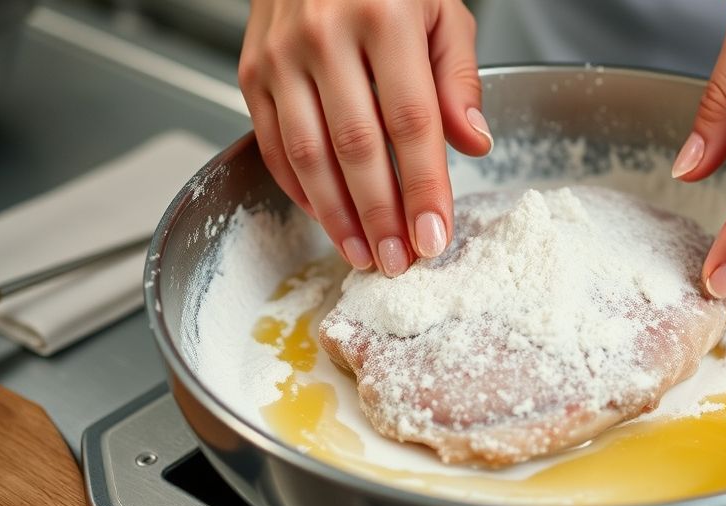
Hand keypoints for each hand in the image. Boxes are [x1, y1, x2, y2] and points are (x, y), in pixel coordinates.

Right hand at [239, 0, 492, 276]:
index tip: (434, 236)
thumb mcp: (441, 10)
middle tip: (398, 261)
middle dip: (381, 216)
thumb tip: (473, 143)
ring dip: (338, 216)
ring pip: (308, 155)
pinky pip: (273, 144)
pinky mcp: (252, 71)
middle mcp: (325, 35)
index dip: (423, 188)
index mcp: (384, 16)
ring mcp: (281, 55)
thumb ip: (458, 77)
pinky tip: (328, 216)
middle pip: (357, 147)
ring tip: (363, 255)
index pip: (411, 123)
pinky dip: (300, 189)